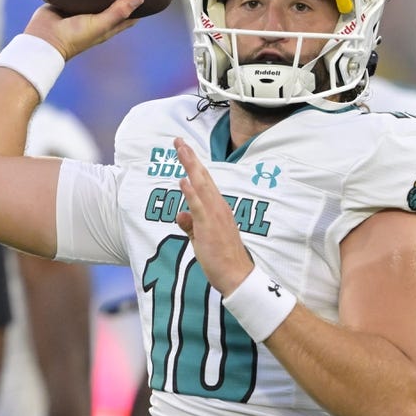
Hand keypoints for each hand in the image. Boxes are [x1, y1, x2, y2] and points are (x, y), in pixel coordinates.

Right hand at [23, 0, 142, 59]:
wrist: (44, 38)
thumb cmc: (74, 36)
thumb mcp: (100, 24)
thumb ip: (118, 11)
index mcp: (107, 25)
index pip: (129, 15)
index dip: (139, 5)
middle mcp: (95, 17)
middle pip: (113, 2)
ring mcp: (80, 9)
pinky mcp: (65, 1)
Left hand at [172, 137, 253, 295]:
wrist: (237, 275)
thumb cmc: (222, 258)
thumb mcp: (202, 239)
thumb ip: (191, 225)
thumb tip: (181, 214)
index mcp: (218, 209)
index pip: (204, 182)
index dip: (194, 165)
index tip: (185, 150)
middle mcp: (218, 207)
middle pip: (202, 177)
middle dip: (190, 158)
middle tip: (178, 140)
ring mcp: (214, 216)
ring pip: (201, 185)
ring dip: (190, 166)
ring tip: (180, 149)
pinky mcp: (209, 227)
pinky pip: (199, 207)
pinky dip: (191, 193)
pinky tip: (183, 180)